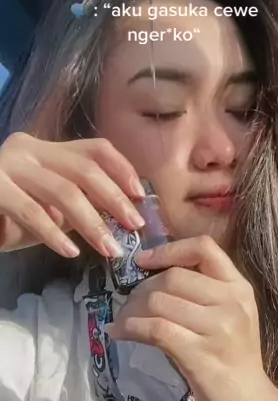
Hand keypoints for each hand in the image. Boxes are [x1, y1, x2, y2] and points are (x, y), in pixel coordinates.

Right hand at [0, 133, 145, 257]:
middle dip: (114, 200)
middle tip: (135, 227)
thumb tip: (125, 214)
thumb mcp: (49, 207)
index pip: (95, 149)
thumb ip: (80, 203)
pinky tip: (70, 251)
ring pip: (63, 192)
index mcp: (46, 148)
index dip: (123, 169)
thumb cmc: (8, 218)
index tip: (141, 196)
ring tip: (110, 249)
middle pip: (84, 170)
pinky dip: (53, 234)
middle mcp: (28, 149)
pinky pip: (31, 212)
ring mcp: (8, 166)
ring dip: (91, 223)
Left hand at [105, 234, 277, 400]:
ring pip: (159, 301)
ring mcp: (218, 328)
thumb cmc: (233, 360)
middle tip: (128, 306)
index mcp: (239, 288)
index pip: (203, 248)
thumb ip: (201, 294)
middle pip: (173, 276)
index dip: (168, 249)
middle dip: (141, 289)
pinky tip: (119, 334)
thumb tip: (150, 279)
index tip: (143, 261)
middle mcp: (232, 302)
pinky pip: (155, 328)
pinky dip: (130, 328)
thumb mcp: (228, 318)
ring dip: (130, 310)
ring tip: (122, 322)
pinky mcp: (200, 353)